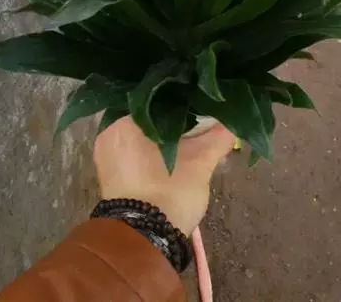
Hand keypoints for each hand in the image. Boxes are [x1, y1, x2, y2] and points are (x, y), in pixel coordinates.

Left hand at [94, 116, 234, 235]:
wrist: (145, 240)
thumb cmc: (169, 191)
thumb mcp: (201, 162)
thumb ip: (218, 137)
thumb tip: (234, 121)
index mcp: (125, 121)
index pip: (158, 100)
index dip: (182, 103)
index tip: (201, 107)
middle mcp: (109, 133)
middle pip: (149, 119)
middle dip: (173, 123)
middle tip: (199, 125)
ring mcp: (106, 157)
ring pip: (142, 138)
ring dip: (163, 140)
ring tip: (189, 141)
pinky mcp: (109, 177)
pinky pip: (134, 155)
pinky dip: (152, 155)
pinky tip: (173, 158)